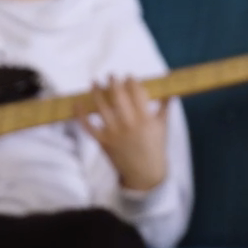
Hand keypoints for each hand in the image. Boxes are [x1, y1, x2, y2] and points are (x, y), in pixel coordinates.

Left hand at [83, 75, 168, 191]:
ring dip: (96, 92)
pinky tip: (77, 103)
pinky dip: (81, 115)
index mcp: (145, 118)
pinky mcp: (103, 141)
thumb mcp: (163, 126)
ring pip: (101, 107)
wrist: (144, 172)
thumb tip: (170, 90)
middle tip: (111, 75)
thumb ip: (165, 106)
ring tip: (94, 82)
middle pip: (118, 97)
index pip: (136, 93)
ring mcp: (113, 133)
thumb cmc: (155, 147)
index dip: (131, 82)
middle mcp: (128, 124)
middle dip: (113, 83)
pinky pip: (88, 126)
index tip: (129, 76)